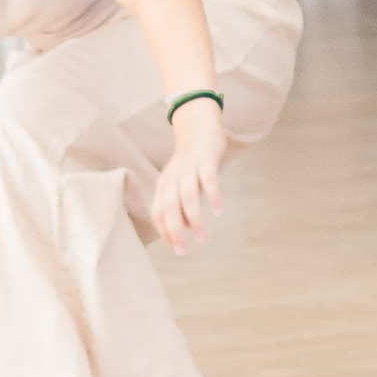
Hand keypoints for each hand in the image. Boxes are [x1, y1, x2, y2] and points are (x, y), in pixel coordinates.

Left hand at [151, 104, 228, 250]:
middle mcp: (173, 177)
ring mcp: (189, 168)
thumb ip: (181, 205)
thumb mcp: (180, 183)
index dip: (165, 231)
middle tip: (184, 251)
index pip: (158, 212)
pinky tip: (217, 211)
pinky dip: (212, 195)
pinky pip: (208, 179)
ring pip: (187, 196)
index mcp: (164, 184)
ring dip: (194, 219)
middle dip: (175, 231)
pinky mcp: (205, 159)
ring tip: (203, 237)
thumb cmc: (190, 162)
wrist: (197, 125)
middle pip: (170, 207)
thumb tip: (185, 228)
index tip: (177, 247)